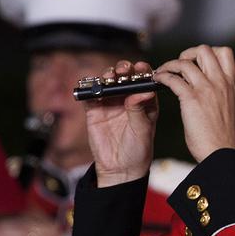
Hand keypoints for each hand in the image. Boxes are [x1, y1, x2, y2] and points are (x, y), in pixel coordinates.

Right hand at [83, 60, 158, 186]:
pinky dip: (90, 89)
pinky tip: (93, 88)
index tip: (142, 67)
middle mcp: (127, 99)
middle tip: (124, 69)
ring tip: (110, 77)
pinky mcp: (95, 111)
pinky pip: (90, 96)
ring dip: (108, 76)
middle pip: (125, 77)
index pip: (144, 80)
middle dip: (124, 69)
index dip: (143, 71)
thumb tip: (141, 92)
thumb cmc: (138, 149)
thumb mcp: (142, 129)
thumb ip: (139, 110)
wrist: (120, 168)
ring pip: (107, 83)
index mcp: (145, 101)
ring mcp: (110, 103)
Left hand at [154, 45, 234, 161]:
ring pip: (186, 62)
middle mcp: (220, 82)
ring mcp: (206, 89)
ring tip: (163, 72)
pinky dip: (163, 76)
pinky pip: (173, 79)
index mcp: (231, 84)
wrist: (220, 152)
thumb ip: (219, 92)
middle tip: (180, 65)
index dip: (209, 52)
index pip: (225, 53)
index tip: (197, 62)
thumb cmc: (221, 136)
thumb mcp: (227, 106)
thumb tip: (207, 85)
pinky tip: (159, 81)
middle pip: (205, 50)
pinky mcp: (192, 99)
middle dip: (188, 53)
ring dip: (170, 64)